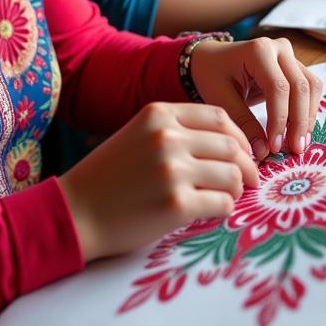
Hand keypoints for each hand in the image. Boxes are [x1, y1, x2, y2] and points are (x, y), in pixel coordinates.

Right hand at [58, 101, 258, 261]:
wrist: (75, 212)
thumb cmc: (110, 176)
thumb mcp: (139, 134)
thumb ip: (178, 130)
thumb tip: (230, 143)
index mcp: (159, 113)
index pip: (218, 117)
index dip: (239, 136)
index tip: (242, 152)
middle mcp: (167, 137)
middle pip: (231, 145)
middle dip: (247, 165)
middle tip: (250, 180)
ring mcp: (172, 170)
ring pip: (233, 175)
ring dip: (237, 189)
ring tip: (228, 196)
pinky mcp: (176, 205)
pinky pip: (223, 204)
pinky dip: (225, 209)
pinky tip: (213, 211)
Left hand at [189, 36, 321, 161]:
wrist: (211, 59)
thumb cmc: (213, 76)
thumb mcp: (221, 98)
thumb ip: (243, 123)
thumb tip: (264, 151)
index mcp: (258, 50)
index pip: (278, 88)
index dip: (280, 119)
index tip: (275, 146)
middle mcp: (279, 48)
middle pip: (300, 87)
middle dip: (299, 122)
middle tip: (294, 150)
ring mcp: (290, 55)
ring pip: (311, 87)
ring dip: (308, 117)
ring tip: (299, 144)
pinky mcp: (295, 65)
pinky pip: (310, 88)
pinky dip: (308, 110)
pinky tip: (300, 131)